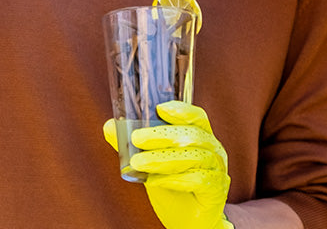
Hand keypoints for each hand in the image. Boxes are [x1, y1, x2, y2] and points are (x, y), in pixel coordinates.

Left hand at [103, 101, 232, 228]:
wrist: (190, 222)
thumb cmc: (175, 188)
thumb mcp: (152, 165)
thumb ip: (133, 146)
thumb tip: (109, 126)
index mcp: (202, 137)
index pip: (196, 117)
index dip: (181, 110)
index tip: (159, 108)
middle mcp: (213, 149)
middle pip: (192, 135)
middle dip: (162, 134)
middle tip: (137, 138)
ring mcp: (217, 169)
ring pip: (193, 156)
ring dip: (163, 158)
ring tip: (138, 162)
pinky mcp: (216, 189)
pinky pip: (197, 180)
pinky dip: (175, 179)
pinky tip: (155, 181)